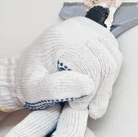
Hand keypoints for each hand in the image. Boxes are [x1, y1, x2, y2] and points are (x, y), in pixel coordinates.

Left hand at [0, 17, 121, 118]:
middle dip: (101, 91)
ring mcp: (88, 27)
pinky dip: (108, 74)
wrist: (24, 70)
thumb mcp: (33, 91)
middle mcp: (77, 27)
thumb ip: (56, 89)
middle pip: (106, 62)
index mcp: (60, 38)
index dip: (90, 93)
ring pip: (114, 59)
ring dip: (107, 84)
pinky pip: (114, 54)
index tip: (78, 108)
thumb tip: (87, 86)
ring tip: (92, 101)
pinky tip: (95, 87)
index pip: (92, 67)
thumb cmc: (28, 82)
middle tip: (89, 109)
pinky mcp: (96, 32)